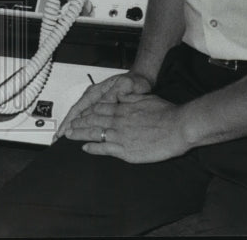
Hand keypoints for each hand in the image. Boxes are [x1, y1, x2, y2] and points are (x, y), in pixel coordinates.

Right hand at [55, 71, 150, 140]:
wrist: (142, 80)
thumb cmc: (133, 82)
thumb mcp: (124, 86)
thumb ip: (113, 95)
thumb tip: (102, 104)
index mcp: (96, 93)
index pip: (77, 109)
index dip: (68, 122)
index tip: (62, 133)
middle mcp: (94, 98)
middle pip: (76, 115)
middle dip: (66, 127)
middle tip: (58, 140)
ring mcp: (98, 103)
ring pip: (81, 117)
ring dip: (73, 128)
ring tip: (64, 138)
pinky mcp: (104, 109)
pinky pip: (90, 119)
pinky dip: (85, 127)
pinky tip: (83, 135)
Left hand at [64, 93, 190, 162]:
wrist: (178, 127)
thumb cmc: (166, 112)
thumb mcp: (145, 98)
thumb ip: (129, 98)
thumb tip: (119, 95)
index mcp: (122, 108)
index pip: (99, 108)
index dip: (88, 111)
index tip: (81, 113)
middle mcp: (118, 121)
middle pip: (93, 120)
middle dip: (79, 122)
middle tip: (69, 125)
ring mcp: (120, 136)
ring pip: (94, 134)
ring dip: (80, 134)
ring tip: (70, 135)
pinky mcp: (125, 150)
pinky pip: (104, 149)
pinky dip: (92, 149)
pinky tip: (84, 148)